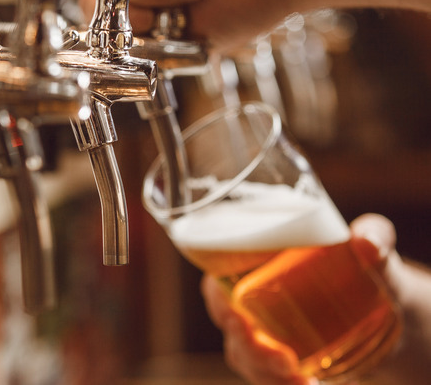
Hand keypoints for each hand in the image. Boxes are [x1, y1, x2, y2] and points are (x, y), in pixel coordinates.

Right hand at [201, 213, 399, 384]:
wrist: (388, 307)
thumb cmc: (365, 263)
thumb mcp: (373, 244)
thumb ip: (375, 234)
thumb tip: (367, 242)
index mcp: (256, 262)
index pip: (218, 279)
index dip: (217, 297)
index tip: (235, 314)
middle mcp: (251, 298)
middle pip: (228, 323)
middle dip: (245, 343)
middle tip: (278, 355)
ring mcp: (262, 332)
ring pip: (243, 354)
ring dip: (264, 369)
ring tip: (299, 375)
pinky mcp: (279, 359)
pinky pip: (267, 376)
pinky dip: (282, 384)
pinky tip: (308, 384)